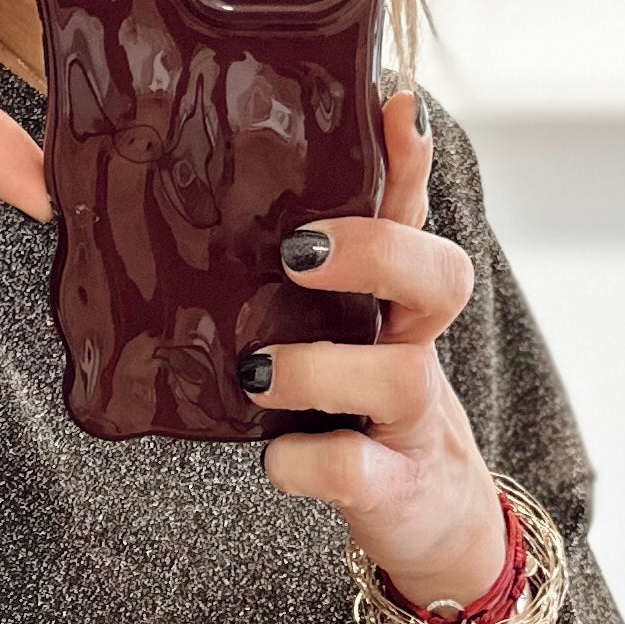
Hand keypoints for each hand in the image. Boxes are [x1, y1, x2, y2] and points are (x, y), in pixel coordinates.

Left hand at [241, 95, 503, 609]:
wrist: (426, 519)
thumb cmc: (353, 406)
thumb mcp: (330, 328)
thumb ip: (280, 276)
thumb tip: (183, 189)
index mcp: (393, 297)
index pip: (410, 209)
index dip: (407, 159)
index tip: (393, 104)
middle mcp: (414, 345)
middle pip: (441, 277)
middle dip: (377, 251)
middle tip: (298, 248)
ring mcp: (411, 419)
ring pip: (400, 376)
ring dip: (321, 368)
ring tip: (256, 370)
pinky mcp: (394, 486)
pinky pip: (353, 469)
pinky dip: (302, 462)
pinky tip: (272, 456)